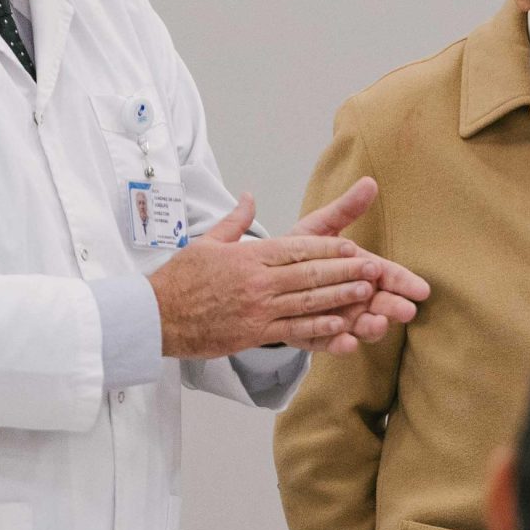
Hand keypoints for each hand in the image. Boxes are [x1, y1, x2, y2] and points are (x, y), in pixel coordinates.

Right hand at [146, 191, 413, 359]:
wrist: (155, 316)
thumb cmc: (181, 278)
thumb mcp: (207, 242)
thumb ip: (235, 221)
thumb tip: (250, 197)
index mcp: (249, 257)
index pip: (296, 249)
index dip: (328, 250)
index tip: (352, 248)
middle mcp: (257, 282)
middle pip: (309, 275)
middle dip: (344, 272)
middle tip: (374, 269)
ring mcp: (257, 309)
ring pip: (307, 302)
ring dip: (340, 298)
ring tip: (367, 293)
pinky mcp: (253, 333)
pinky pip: (293, 330)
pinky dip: (319, 328)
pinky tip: (342, 326)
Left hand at [290, 178, 430, 348]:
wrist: (264, 275)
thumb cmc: (299, 250)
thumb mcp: (319, 227)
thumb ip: (345, 209)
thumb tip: (369, 182)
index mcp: (359, 271)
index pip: (388, 276)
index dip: (404, 282)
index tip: (421, 289)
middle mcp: (355, 298)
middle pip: (380, 304)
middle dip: (393, 308)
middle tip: (406, 311)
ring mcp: (338, 318)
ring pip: (360, 327)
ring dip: (371, 328)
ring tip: (375, 324)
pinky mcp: (317, 336)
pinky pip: (330, 343)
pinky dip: (339, 344)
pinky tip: (346, 342)